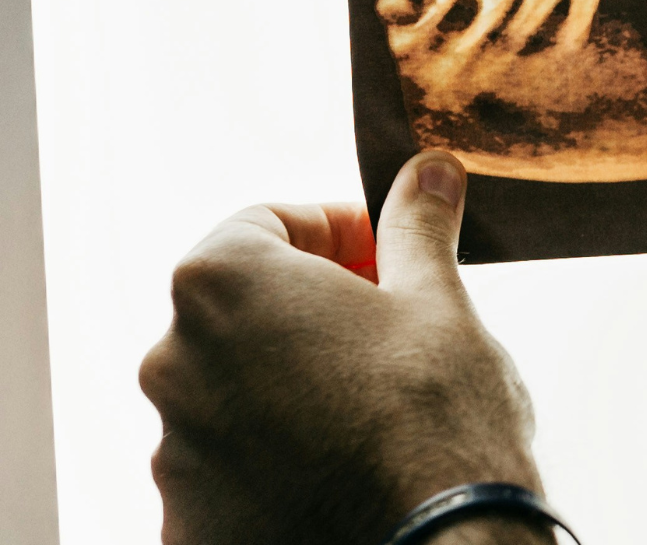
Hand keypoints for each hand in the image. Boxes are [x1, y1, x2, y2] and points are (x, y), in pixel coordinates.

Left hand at [141, 152, 550, 544]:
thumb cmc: (436, 416)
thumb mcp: (440, 302)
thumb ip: (417, 229)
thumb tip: (429, 170)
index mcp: (223, 285)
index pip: (265, 223)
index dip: (337, 231)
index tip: (387, 255)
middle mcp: (173, 361)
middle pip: (243, 309)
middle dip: (312, 308)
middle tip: (391, 329)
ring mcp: (173, 449)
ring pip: (234, 390)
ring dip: (291, 383)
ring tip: (374, 410)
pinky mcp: (187, 520)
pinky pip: (229, 468)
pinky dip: (275, 458)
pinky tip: (343, 467)